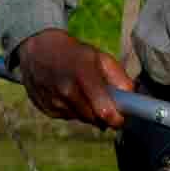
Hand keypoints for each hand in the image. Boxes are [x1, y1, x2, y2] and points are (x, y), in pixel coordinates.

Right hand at [17, 28, 134, 129]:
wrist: (38, 51)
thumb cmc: (75, 53)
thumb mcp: (99, 57)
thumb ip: (118, 76)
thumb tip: (132, 95)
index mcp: (83, 75)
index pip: (103, 110)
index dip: (116, 119)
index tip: (123, 119)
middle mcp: (66, 92)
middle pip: (94, 118)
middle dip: (105, 115)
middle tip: (109, 102)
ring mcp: (54, 102)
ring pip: (82, 119)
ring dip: (90, 112)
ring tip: (87, 93)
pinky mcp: (47, 110)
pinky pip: (69, 117)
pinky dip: (75, 110)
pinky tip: (72, 95)